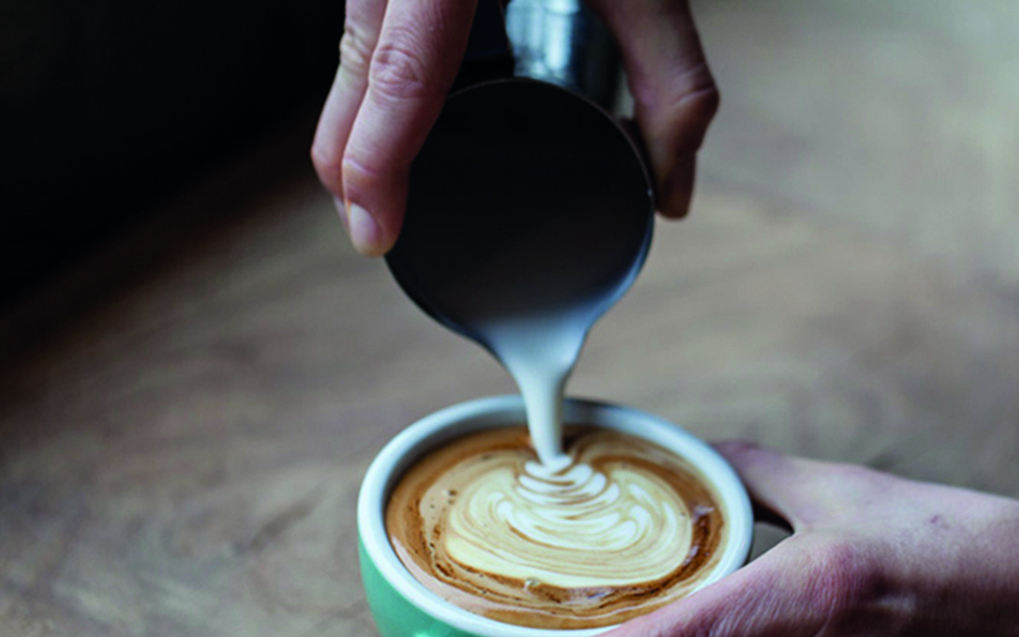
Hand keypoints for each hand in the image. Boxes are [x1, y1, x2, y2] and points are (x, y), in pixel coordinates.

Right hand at [311, 0, 719, 255]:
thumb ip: (672, 79)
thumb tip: (673, 190)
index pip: (402, 75)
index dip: (376, 163)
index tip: (374, 231)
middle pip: (353, 75)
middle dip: (349, 164)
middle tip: (372, 233)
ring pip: (345, 50)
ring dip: (354, 125)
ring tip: (379, 190)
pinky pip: (360, 22)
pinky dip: (369, 82)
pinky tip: (392, 117)